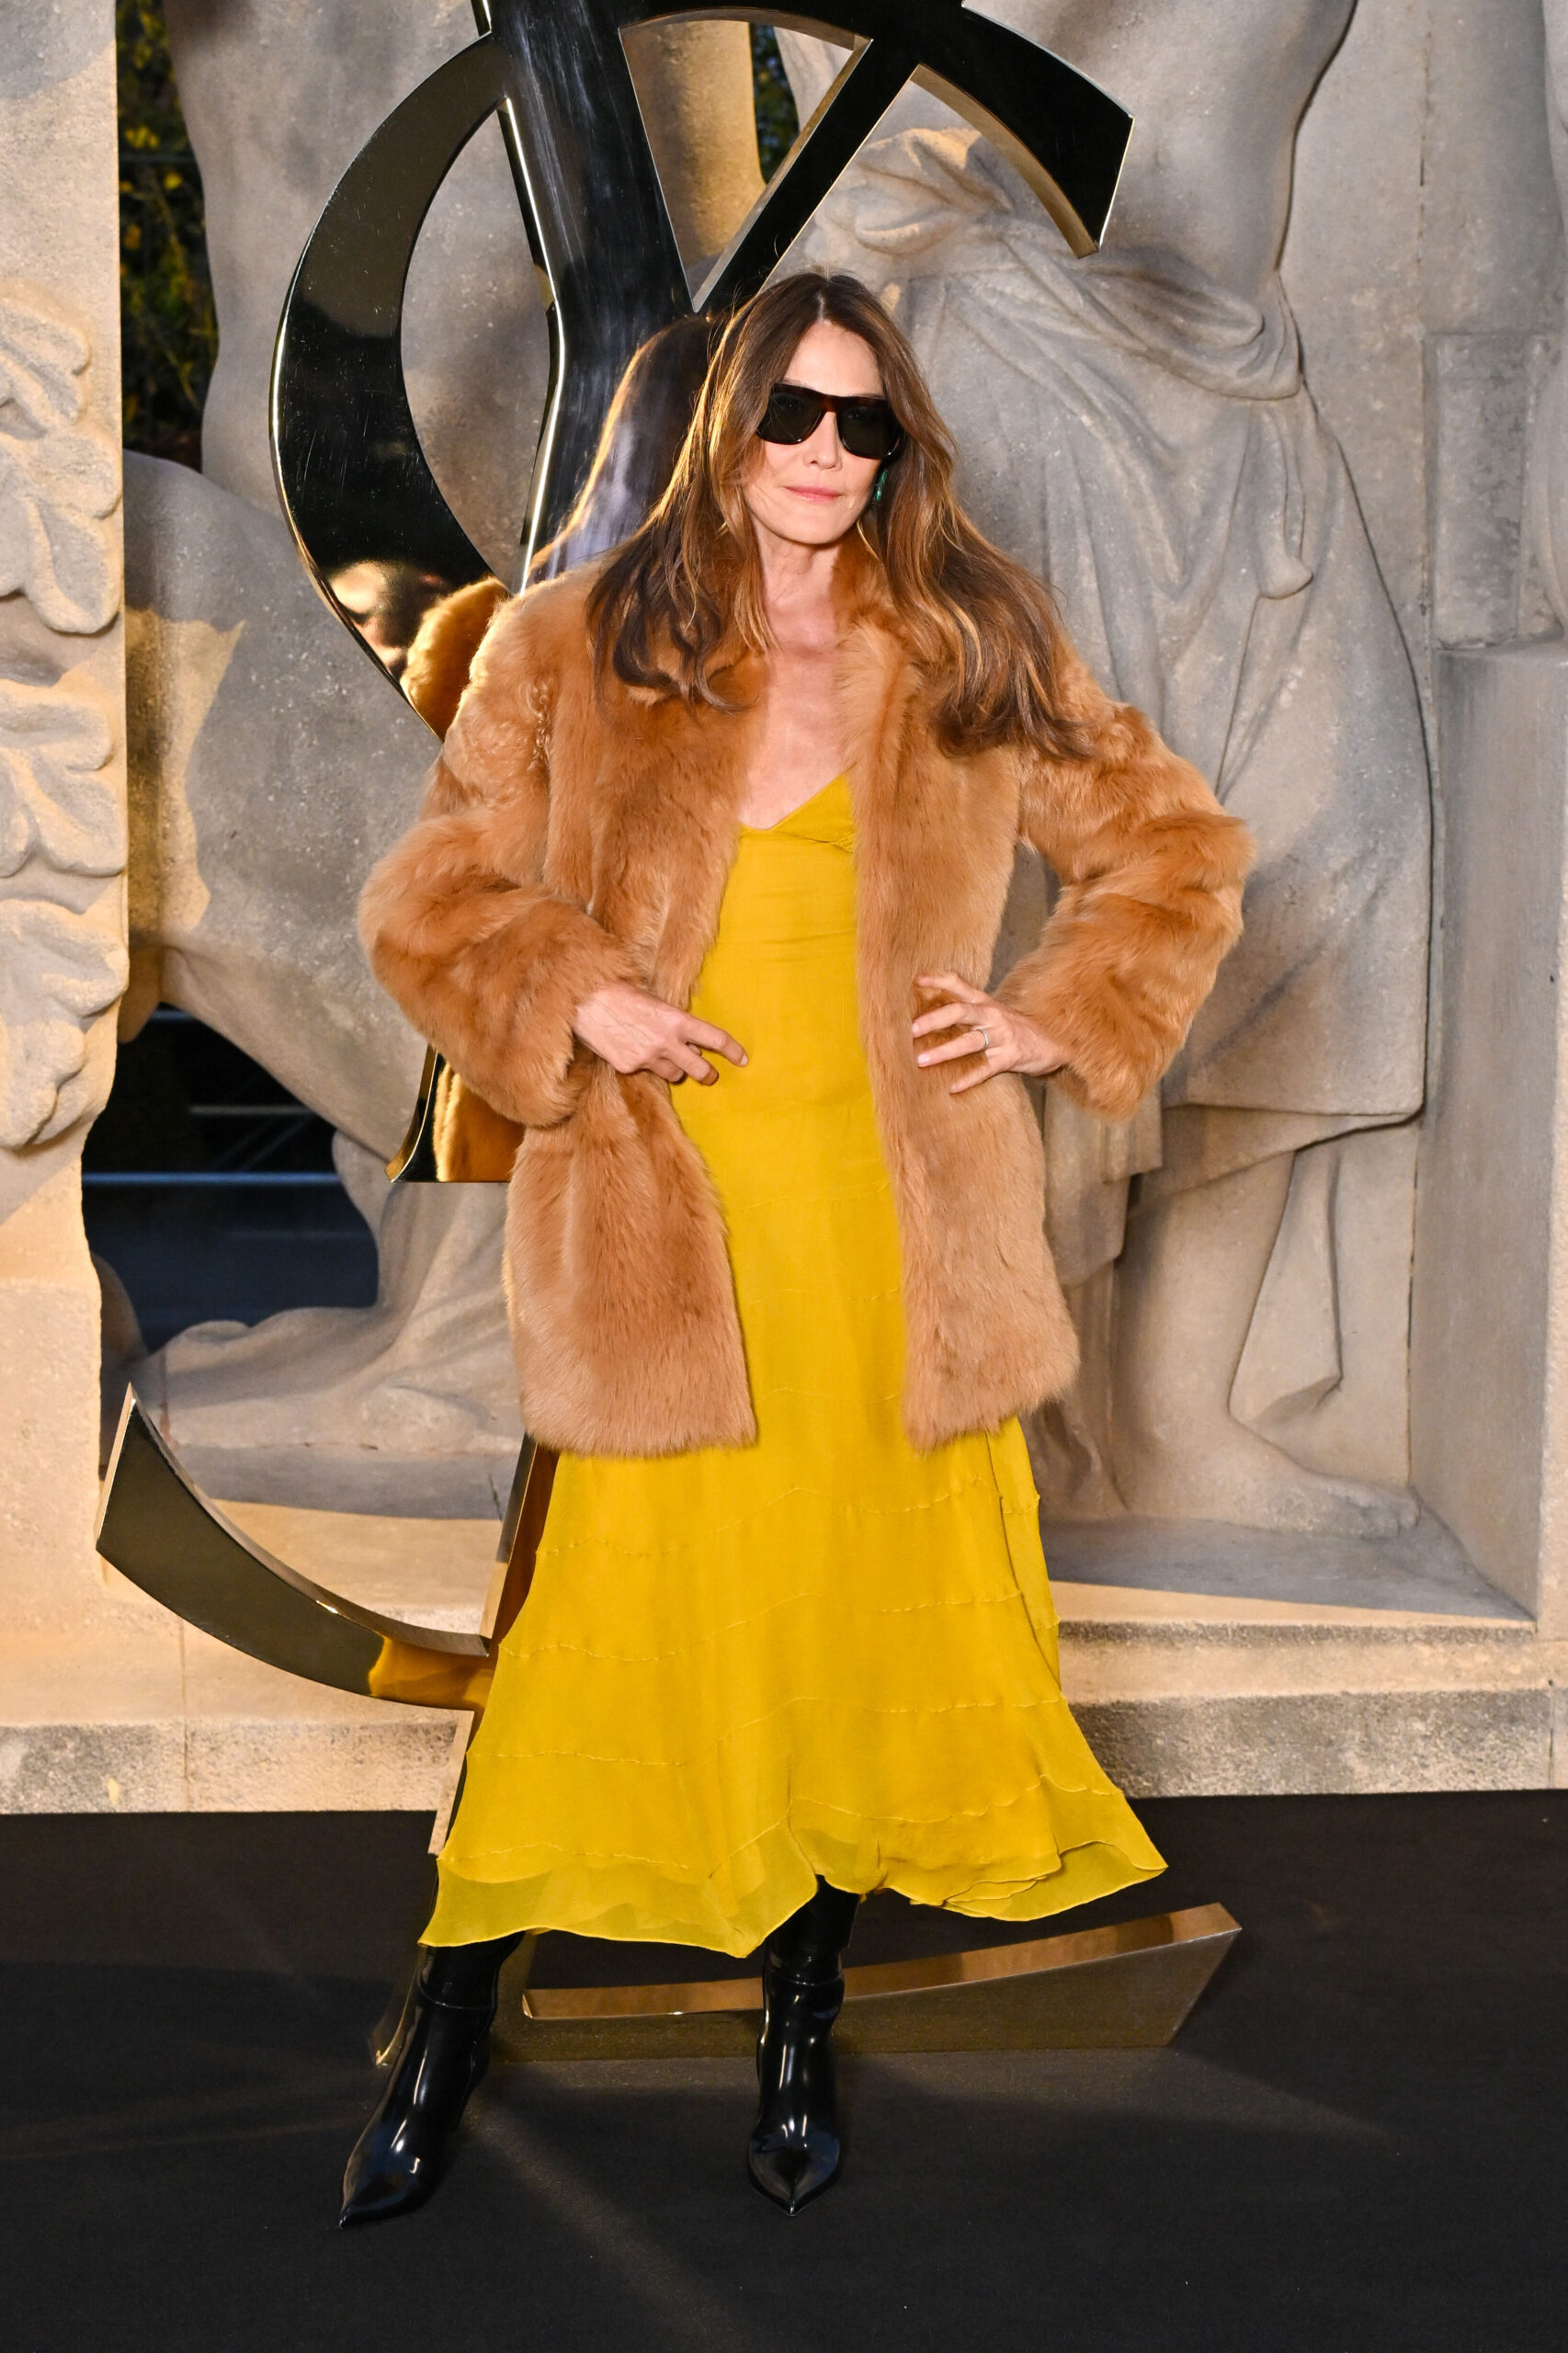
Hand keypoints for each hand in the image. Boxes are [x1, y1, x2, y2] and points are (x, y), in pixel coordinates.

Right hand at [574, 982, 746, 1086]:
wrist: (585, 999)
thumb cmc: (620, 991)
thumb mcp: (655, 1000)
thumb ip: (674, 1021)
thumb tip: (689, 1039)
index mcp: (677, 1019)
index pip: (715, 1039)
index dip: (732, 1050)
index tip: (743, 1059)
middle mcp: (666, 1041)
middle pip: (700, 1069)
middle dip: (708, 1073)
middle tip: (709, 1074)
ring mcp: (647, 1057)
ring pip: (675, 1075)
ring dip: (676, 1069)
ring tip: (666, 1057)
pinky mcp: (629, 1067)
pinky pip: (646, 1073)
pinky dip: (646, 1065)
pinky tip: (635, 1050)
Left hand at [912, 971, 1065, 1095]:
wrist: (1052, 1044)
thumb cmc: (1014, 1029)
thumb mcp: (993, 1013)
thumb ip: (968, 1011)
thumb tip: (932, 1015)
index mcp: (985, 1003)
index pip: (960, 985)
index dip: (938, 980)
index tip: (917, 980)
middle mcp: (992, 1016)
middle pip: (961, 1012)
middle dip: (935, 1020)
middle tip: (912, 1029)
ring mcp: (1002, 1036)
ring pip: (969, 1042)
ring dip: (944, 1051)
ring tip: (921, 1060)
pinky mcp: (1010, 1057)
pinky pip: (986, 1069)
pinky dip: (969, 1079)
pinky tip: (953, 1087)